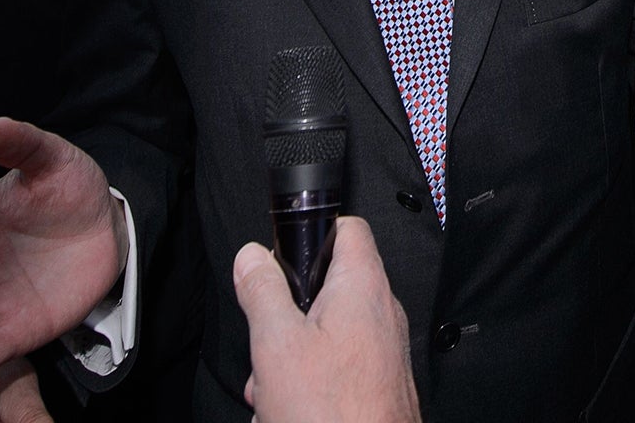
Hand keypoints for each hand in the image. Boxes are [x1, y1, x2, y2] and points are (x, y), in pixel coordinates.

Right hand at [234, 219, 418, 422]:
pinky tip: (290, 411)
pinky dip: (309, 384)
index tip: (283, 254)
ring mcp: (383, 350)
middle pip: (327, 288)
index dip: (313, 232)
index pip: (348, 229)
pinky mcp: (378, 383)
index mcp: (362, 287)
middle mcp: (381, 313)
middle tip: (269, 345)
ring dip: (291, 359)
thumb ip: (263, 292)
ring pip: (325, 335)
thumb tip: (251, 257)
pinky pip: (337, 367)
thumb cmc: (334, 414)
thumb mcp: (278, 344)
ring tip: (275, 392)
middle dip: (288, 317)